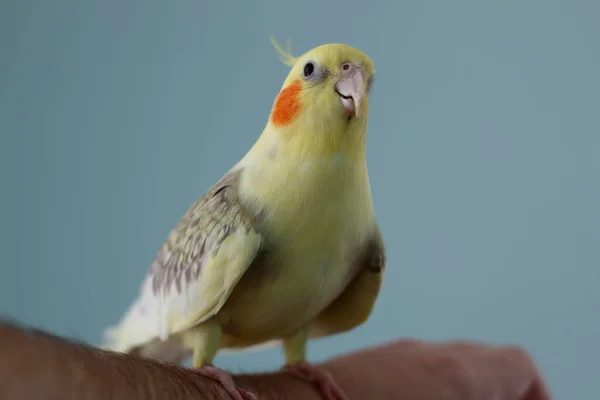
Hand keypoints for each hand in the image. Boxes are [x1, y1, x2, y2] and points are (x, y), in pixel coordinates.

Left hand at [317, 339, 550, 399]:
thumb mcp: (451, 399)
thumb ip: (477, 397)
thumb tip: (483, 395)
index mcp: (461, 373)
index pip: (518, 366)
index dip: (534, 393)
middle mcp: (432, 353)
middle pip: (485, 362)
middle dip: (500, 393)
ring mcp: (398, 352)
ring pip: (449, 364)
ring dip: (464, 389)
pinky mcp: (370, 360)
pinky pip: (418, 366)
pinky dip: (432, 386)